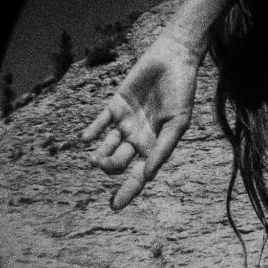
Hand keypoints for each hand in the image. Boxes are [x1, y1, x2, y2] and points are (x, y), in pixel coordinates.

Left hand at [81, 32, 199, 208]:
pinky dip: (91, 132)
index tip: (115, 206)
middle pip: (119, 163)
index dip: (128, 191)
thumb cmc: (182, 92)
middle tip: (106, 164)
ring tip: (94, 159)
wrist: (173, 60)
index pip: (139, 175)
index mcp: (155, 146)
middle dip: (111, 168)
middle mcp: (139, 138)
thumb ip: (163, 149)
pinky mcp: (115, 105)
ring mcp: (126, 122)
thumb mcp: (178, 123)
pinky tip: (85, 140)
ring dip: (99, 156)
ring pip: (107, 147)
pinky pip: (100, 123)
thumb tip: (148, 175)